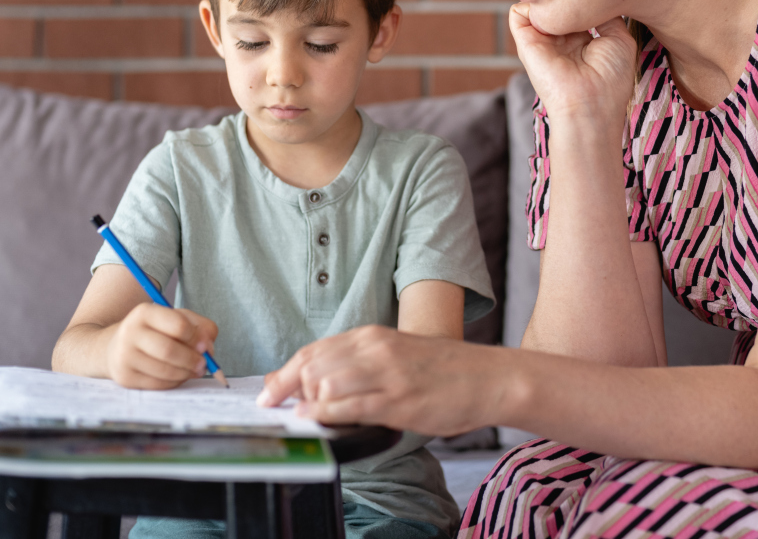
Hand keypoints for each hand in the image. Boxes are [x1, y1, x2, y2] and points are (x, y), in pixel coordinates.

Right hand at [105, 303, 217, 389]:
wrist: (116, 347)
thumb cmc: (154, 331)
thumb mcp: (176, 318)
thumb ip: (200, 327)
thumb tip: (209, 347)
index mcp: (145, 312)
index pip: (178, 326)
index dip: (197, 338)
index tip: (206, 346)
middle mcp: (130, 332)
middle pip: (169, 350)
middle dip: (192, 360)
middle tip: (204, 364)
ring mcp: (124, 356)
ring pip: (164, 370)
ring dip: (186, 373)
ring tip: (195, 370)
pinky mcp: (125, 377)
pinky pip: (158, 384)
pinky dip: (174, 382)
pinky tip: (179, 376)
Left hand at [258, 325, 496, 436]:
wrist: (489, 377)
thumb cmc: (443, 371)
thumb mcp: (397, 355)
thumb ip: (360, 365)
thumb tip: (316, 384)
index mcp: (372, 336)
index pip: (313, 351)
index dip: (283, 374)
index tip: (268, 393)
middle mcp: (375, 349)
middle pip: (311, 366)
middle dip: (289, 391)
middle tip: (284, 411)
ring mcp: (387, 374)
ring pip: (324, 385)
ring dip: (305, 404)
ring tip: (304, 419)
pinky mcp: (398, 400)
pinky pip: (349, 407)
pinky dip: (323, 415)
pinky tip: (313, 421)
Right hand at [509, 4, 635, 127]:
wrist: (590, 104)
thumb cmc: (610, 79)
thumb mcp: (619, 39)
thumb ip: (606, 15)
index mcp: (583, 40)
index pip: (575, 9)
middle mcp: (561, 39)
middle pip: (555, 4)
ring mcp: (542, 40)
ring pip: (537, 5)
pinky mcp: (526, 43)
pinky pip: (518, 12)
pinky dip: (530, 3)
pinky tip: (548, 7)